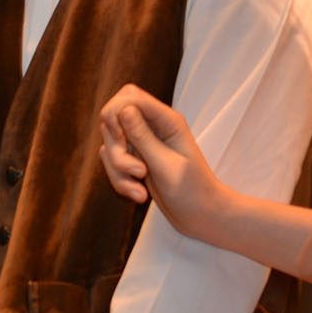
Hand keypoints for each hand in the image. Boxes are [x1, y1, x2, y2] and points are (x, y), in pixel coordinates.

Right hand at [97, 84, 223, 237]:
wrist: (201, 217)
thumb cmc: (192, 191)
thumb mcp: (166, 166)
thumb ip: (143, 137)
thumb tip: (123, 109)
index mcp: (167, 120)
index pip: (129, 96)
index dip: (115, 113)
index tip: (119, 139)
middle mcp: (153, 126)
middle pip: (113, 120)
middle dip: (116, 149)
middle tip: (137, 172)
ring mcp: (142, 143)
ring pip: (110, 144)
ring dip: (118, 171)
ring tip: (140, 193)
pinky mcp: (135, 159)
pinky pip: (112, 162)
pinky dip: (119, 180)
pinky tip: (138, 195)